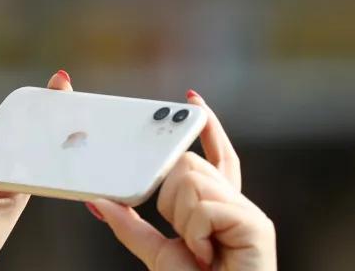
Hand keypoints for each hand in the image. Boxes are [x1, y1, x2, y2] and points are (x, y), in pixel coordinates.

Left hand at [86, 90, 275, 270]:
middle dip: (171, 198)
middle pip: (189, 164)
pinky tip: (208, 254)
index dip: (206, 125)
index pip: (214, 155)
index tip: (191, 99)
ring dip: (182, 220)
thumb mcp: (155, 252)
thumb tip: (99, 200)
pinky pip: (206, 207)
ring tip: (199, 249)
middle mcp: (235, 202)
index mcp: (216, 205)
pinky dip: (196, 234)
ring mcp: (248, 212)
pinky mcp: (256, 224)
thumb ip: (128, 224)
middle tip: (185, 236)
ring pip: (193, 181)